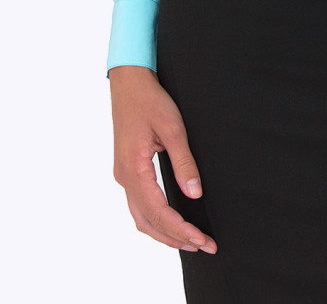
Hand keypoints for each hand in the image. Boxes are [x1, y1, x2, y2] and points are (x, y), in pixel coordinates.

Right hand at [110, 64, 217, 253]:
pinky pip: (138, 205)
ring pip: (140, 217)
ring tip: (190, 241)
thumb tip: (195, 194)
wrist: (128, 82)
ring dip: (164, 232)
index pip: (158, 212)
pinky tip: (170, 221)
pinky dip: (154, 220)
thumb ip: (183, 162)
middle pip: (147, 222)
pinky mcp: (126, 170)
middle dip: (175, 237)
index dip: (181, 229)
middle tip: (204, 245)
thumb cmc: (150, 100)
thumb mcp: (173, 128)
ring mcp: (123, 175)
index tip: (202, 239)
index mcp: (134, 168)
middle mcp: (124, 177)